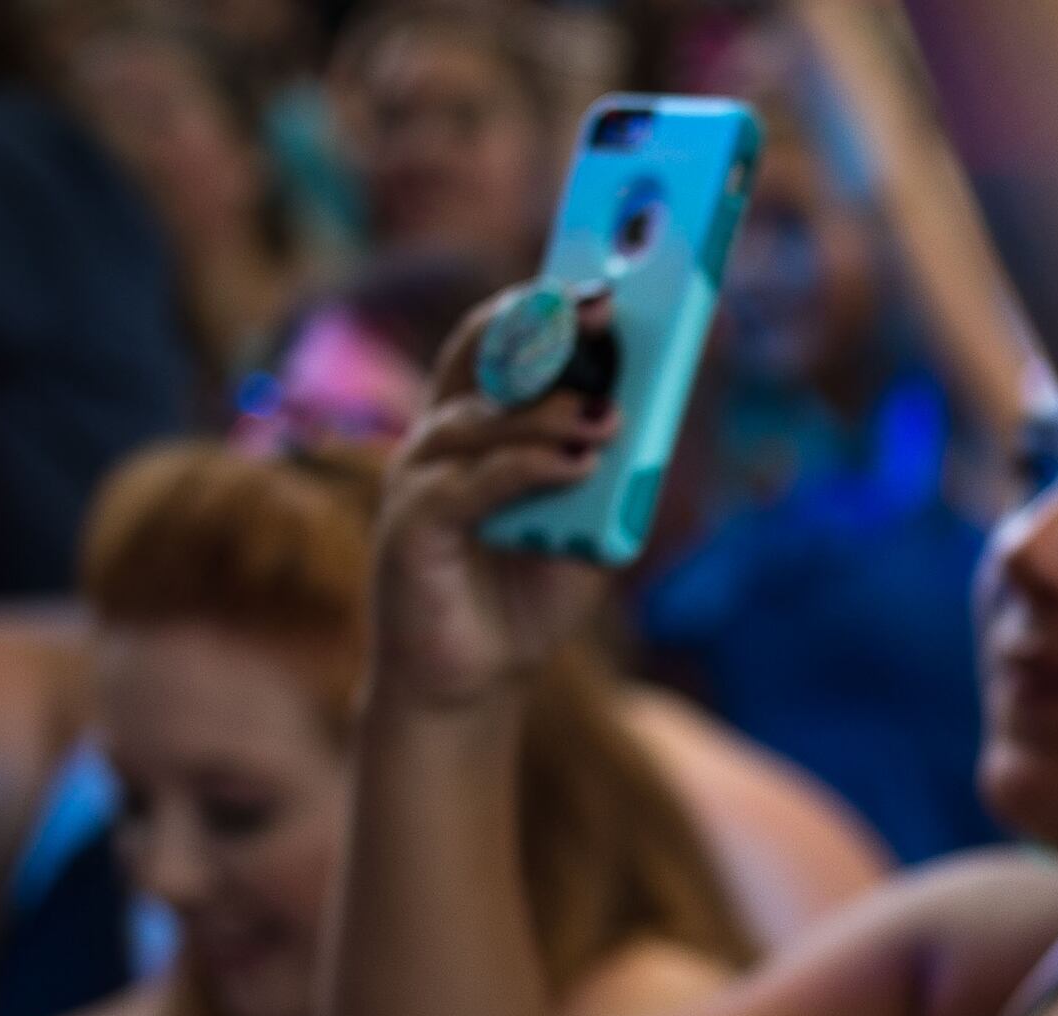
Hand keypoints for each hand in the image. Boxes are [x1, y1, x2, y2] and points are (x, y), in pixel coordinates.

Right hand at [367, 291, 618, 712]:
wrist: (473, 684)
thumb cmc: (523, 602)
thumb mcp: (586, 533)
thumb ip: (609, 481)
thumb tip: (648, 420)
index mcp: (476, 430)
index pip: (500, 348)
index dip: (542, 312)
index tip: (601, 289)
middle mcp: (439, 443)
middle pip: (478, 361)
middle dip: (538, 330)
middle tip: (599, 311)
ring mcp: (418, 481)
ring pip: (477, 421)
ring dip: (545, 413)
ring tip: (605, 415)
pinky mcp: (409, 528)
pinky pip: (470, 484)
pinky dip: (524, 469)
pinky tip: (574, 466)